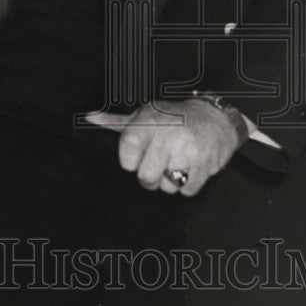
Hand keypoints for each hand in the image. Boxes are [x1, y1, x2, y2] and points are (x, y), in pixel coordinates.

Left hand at [89, 99, 244, 195]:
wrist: (216, 116)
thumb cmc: (174, 118)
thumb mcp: (146, 114)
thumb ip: (116, 121)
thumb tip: (89, 118)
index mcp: (148, 121)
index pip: (126, 157)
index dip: (131, 162)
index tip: (140, 154)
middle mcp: (167, 134)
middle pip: (146, 178)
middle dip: (151, 176)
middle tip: (159, 163)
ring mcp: (187, 150)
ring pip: (167, 187)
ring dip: (171, 180)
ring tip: (178, 161)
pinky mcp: (205, 164)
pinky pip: (187, 191)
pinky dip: (188, 184)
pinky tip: (191, 167)